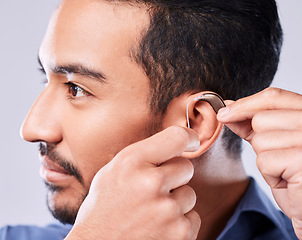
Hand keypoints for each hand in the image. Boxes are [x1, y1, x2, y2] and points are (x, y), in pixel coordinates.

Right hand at [65, 126, 200, 239]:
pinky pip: (193, 218)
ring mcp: (167, 210)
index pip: (177, 137)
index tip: (192, 142)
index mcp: (132, 162)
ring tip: (152, 213)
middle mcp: (151, 182)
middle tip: (154, 190)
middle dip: (175, 176)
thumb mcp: (113, 172)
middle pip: (186, 167)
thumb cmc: (103, 208)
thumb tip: (177, 144)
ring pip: (190, 194)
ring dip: (176, 202)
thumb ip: (143, 155)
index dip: (189, 138)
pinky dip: (179, 223)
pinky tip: (158, 228)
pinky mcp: (180, 233)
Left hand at [217, 87, 301, 238]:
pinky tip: (287, 181)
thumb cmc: (294, 177)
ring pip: (260, 140)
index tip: (224, 113)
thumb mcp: (273, 144)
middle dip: (260, 141)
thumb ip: (252, 125)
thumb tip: (227, 110)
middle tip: (280, 158)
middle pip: (262, 119)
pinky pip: (265, 160)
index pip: (274, 97)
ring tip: (285, 170)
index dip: (245, 104)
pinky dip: (270, 175)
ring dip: (266, 160)